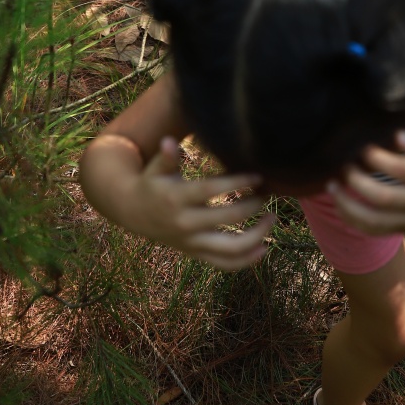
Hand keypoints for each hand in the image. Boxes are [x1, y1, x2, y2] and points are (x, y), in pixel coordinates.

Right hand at [126, 137, 272, 269]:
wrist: (132, 212)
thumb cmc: (151, 182)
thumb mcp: (155, 168)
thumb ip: (167, 157)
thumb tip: (168, 141)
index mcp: (176, 198)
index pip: (211, 190)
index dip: (237, 183)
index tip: (258, 176)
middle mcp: (185, 224)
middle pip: (227, 219)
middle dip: (252, 206)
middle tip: (268, 194)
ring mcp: (191, 242)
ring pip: (229, 249)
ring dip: (256, 237)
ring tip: (272, 219)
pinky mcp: (195, 254)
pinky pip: (224, 264)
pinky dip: (246, 261)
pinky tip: (264, 249)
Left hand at [327, 131, 404, 235]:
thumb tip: (396, 135)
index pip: (400, 169)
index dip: (376, 157)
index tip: (363, 145)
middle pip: (382, 197)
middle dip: (356, 181)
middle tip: (343, 164)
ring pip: (374, 221)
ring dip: (347, 206)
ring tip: (332, 186)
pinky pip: (375, 230)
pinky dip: (354, 220)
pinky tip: (341, 204)